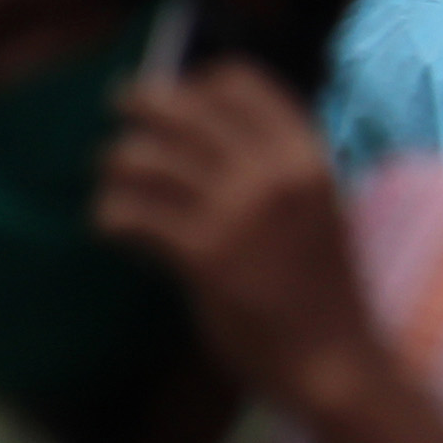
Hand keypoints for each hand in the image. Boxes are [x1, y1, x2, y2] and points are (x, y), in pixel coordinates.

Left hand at [98, 61, 391, 414]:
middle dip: (138, 102)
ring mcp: (236, 213)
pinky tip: (111, 228)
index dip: (197, 82)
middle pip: (179, 107)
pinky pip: (129, 213)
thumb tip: (201, 124)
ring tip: (111, 178)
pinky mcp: (202, 256)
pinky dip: (109, 217)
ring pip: (142, 157)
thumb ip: (275, 167)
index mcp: (306, 155)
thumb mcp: (318, 206)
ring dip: (113, 163)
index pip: (237, 81)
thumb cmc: (323, 288)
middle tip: (119, 110)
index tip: (178, 98)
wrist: (333, 360)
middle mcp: (272, 173)